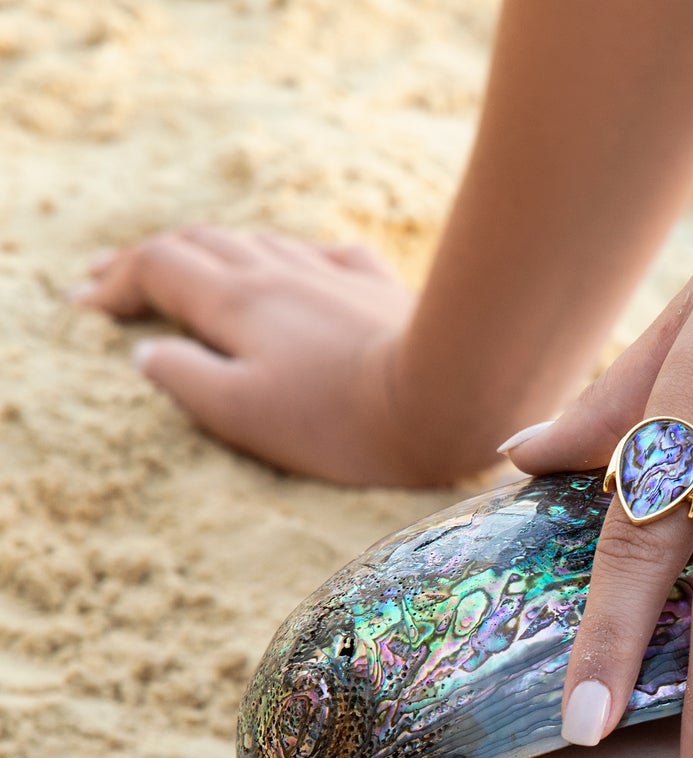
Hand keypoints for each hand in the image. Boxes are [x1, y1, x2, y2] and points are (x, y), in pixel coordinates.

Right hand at [76, 228, 446, 486]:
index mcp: (235, 301)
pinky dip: (288, 257)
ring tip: (192, 270)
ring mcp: (331, 275)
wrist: (447, 399)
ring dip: (211, 252)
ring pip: (256, 242)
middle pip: (199, 244)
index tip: (87, 306)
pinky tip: (297, 268)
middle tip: (116, 278)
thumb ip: (187, 380)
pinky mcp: (380, 288)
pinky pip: (322, 255)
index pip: (156, 267)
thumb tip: (149, 353)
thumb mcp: (245, 414)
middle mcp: (278, 272)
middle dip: (149, 259)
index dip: (115, 282)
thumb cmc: (342, 423)